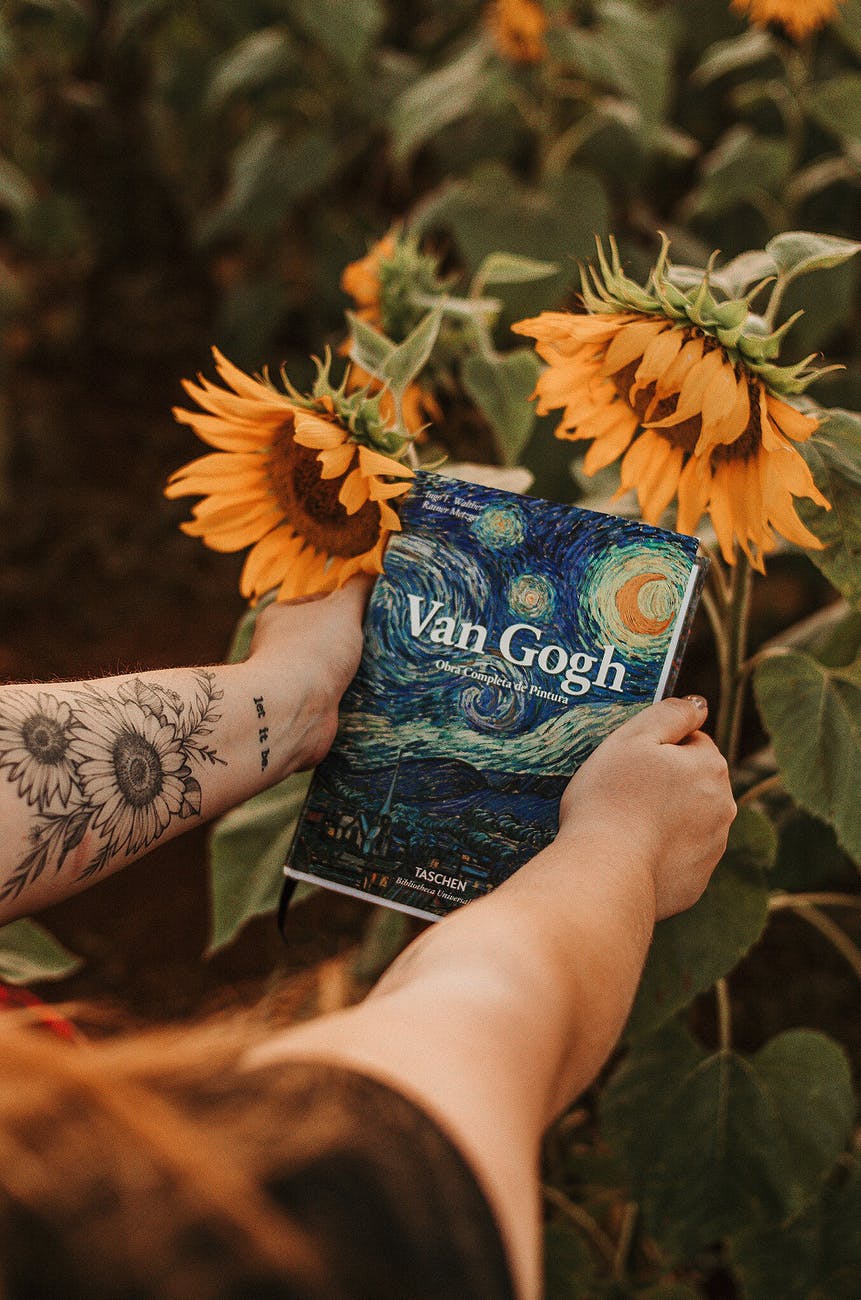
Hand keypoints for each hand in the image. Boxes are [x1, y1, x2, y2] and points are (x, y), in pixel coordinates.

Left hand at [246, 574, 374, 769]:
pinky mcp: (305, 709)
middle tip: (385, 639)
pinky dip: (352, 697)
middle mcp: (281, 648)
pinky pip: (334, 698)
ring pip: (332, 670)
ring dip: (355, 671)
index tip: (374, 608)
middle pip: (326, 637)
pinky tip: (374, 694)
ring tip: (385, 667)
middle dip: (354, 640)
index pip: (318, 602)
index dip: (348, 603)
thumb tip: (374, 569)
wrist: (294, 710)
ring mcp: (292, 681)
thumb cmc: (312, 651)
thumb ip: (359, 588)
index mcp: (281, 617)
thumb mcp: (342, 608)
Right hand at [558, 696, 734, 919]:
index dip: (658, 747)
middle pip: (694, 781)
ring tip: (625, 825)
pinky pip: (679, 856)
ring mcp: (713, 848)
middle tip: (623, 792)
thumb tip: (699, 704)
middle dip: (667, 783)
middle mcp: (724, 806)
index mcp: (710, 766)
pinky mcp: (697, 881)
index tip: (629, 762)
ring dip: (665, 817)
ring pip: (689, 819)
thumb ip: (670, 714)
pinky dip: (661, 852)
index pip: (692, 741)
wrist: (606, 872)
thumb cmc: (610, 798)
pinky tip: (631, 853)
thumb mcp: (631, 738)